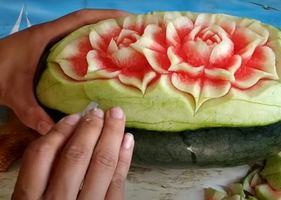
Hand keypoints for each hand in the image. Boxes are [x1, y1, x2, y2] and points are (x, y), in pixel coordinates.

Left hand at [0, 9, 130, 133]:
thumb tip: (55, 132)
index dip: (105, 16)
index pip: (80, 20)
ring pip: (79, 34)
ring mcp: (48, 42)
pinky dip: (87, 48)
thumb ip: (32, 113)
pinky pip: (71, 45)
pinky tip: (97, 62)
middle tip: (131, 35)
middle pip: (85, 24)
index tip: (127, 18)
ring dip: (99, 35)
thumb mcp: (13, 93)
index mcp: (46, 37)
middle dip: (108, 25)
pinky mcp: (45, 51)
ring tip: (121, 46)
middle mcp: (49, 36)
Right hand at [12, 107, 133, 199]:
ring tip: (117, 117)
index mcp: (30, 199)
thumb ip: (41, 173)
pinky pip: (119, 183)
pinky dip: (125, 159)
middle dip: (91, 129)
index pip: (41, 156)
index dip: (59, 132)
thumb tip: (62, 136)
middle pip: (76, 156)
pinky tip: (128, 140)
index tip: (74, 117)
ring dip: (112, 136)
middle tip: (101, 111)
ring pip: (101, 165)